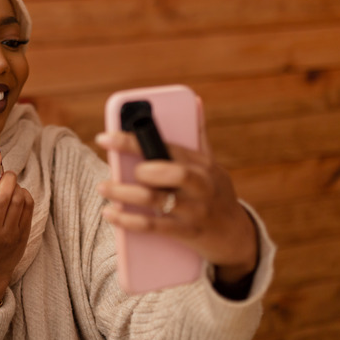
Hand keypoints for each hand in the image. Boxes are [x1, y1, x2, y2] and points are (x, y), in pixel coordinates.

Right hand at [0, 151, 33, 301]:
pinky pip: (29, 208)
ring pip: (19, 200)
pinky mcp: (22, 237)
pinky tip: (20, 197)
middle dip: (8, 177)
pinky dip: (26, 196)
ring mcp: (8, 235)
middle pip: (4, 195)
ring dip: (17, 187)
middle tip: (7, 173)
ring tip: (12, 188)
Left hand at [95, 126, 257, 284]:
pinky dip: (128, 220)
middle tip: (114, 168)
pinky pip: (154, 225)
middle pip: (169, 171)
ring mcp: (196, 210)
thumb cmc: (215, 194)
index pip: (166, 146)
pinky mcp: (188, 233)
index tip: (105, 137)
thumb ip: (198, 135)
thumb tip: (193, 101)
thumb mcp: (212, 165)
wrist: (236, 238)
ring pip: (156, 199)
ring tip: (103, 187)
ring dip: (124, 193)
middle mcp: (202, 185)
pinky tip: (110, 214)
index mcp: (203, 164)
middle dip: (138, 168)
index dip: (134, 141)